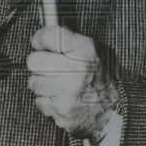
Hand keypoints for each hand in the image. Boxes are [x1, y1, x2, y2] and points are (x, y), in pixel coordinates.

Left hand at [27, 25, 119, 139]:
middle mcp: (78, 71)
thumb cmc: (98, 76)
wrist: (111, 108)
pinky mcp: (62, 112)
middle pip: (34, 61)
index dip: (41, 38)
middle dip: (40, 63)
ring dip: (42, 83)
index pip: (49, 36)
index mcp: (85, 51)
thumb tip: (41, 34)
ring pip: (33, 82)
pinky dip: (47, 101)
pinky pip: (40, 102)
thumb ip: (66, 39)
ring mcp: (69, 94)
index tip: (41, 43)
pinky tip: (61, 98)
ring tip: (58, 84)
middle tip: (51, 66)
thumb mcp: (90, 50)